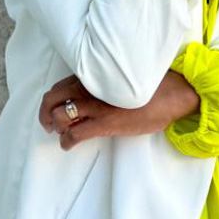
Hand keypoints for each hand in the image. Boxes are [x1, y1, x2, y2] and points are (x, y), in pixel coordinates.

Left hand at [39, 71, 200, 150]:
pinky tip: (69, 144)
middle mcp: (90, 87)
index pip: (60, 85)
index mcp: (94, 74)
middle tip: (49, 124)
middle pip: (52, 99)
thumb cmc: (152, 84)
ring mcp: (96, 105)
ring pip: (60, 116)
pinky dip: (67, 141)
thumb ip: (105, 79)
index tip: (53, 107)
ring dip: (56, 127)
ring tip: (62, 133)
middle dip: (45, 113)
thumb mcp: (122, 76)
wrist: (172, 93)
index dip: (51, 99)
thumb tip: (94, 88)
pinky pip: (75, 134)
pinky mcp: (104, 123)